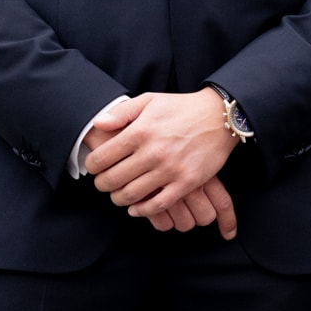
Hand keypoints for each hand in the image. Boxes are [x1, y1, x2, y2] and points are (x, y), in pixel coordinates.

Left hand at [84, 89, 238, 236]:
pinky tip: (136, 208)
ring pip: (132, 195)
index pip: (102, 158)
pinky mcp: (186, 182)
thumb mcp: (149, 100)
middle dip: (102, 185)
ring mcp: (170, 169)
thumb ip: (121, 112)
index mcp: (140, 131)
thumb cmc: (181, 107)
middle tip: (102, 184)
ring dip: (119, 199)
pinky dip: (142, 210)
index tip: (93, 167)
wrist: (219, 116)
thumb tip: (98, 124)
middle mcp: (152, 152)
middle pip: (113, 180)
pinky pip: (158, 204)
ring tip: (118, 195)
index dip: (91, 166)